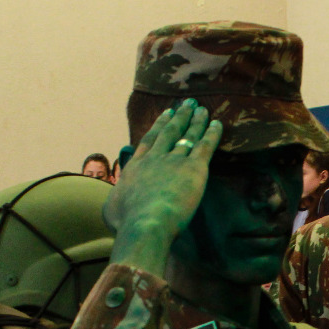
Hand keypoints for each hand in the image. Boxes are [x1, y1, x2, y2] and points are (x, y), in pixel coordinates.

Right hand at [102, 100, 225, 252]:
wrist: (145, 223)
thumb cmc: (127, 222)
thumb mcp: (111, 210)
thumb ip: (113, 202)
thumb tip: (112, 204)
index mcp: (136, 166)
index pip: (150, 140)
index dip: (160, 125)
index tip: (167, 114)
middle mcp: (155, 158)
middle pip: (170, 133)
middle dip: (180, 117)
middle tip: (188, 104)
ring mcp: (174, 161)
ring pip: (188, 136)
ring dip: (196, 122)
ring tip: (202, 110)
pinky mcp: (193, 169)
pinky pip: (204, 146)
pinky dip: (211, 134)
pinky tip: (217, 124)